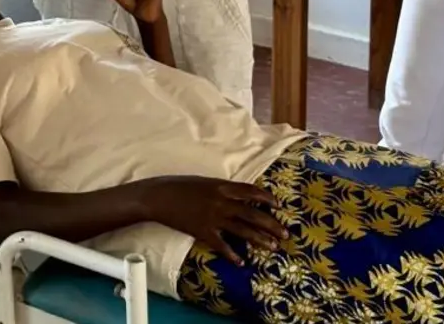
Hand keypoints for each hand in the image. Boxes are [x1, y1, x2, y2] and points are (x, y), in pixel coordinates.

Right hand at [141, 176, 285, 264]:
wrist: (158, 196)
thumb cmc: (179, 186)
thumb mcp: (204, 182)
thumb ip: (222, 189)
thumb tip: (238, 196)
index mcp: (221, 186)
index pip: (250, 191)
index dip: (266, 198)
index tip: (278, 205)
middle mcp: (221, 202)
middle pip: (252, 214)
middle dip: (271, 224)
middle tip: (285, 233)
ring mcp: (212, 217)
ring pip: (242, 230)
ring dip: (259, 239)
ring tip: (272, 247)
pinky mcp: (203, 231)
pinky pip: (221, 245)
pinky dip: (232, 254)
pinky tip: (241, 262)